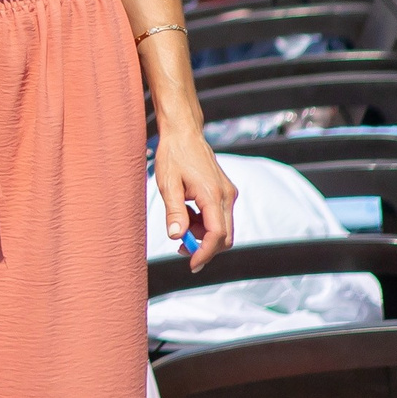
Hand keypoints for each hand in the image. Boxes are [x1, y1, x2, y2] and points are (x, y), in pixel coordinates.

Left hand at [153, 130, 237, 271]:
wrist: (184, 132)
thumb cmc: (174, 155)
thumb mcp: (168, 185)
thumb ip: (174, 213)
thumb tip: (176, 237)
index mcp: (213, 195)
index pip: (216, 235)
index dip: (205, 253)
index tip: (192, 264)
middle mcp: (227, 196)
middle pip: (224, 236)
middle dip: (204, 247)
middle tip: (181, 248)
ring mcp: (228, 193)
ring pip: (223, 228)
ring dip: (203, 234)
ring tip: (180, 223)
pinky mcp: (226, 192)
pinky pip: (220, 217)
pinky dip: (205, 223)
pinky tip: (188, 213)